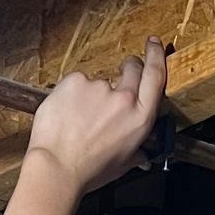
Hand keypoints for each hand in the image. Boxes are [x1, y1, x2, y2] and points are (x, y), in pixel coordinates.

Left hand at [25, 37, 168, 195]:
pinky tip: (67, 113)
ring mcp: (98, 87)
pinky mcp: (75, 81)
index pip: (155, 75)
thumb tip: (143, 156)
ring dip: (92, 94)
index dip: (156, 55)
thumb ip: (136, 152)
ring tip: (80, 118)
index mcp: (140, 117)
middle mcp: (122, 98)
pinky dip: (71, 95)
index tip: (154, 45)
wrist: (57, 166)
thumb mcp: (123, 163)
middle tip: (116, 81)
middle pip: (131, 68)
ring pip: (98, 81)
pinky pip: (76, 83)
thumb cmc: (89, 169)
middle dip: (127, 68)